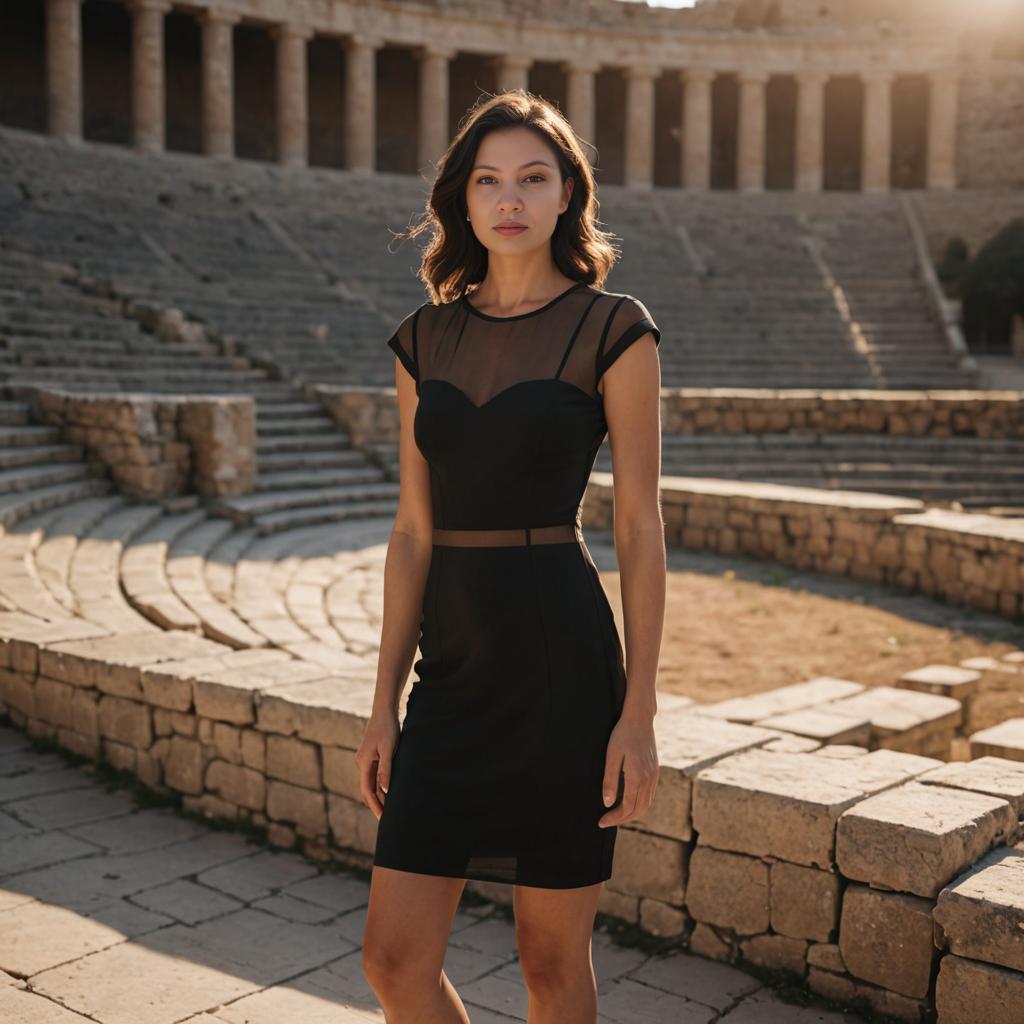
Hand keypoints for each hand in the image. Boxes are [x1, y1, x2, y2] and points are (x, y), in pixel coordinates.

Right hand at [355, 713, 399, 820]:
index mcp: (363, 763)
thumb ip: (386, 770)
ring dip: (379, 795)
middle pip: (367, 789)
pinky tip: (389, 791)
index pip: (366, 791)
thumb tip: (384, 791)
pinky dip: (381, 785)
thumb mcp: (388, 750)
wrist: (385, 711)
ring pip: (371, 783)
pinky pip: (374, 775)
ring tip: (389, 809)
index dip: (374, 805)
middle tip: (386, 819)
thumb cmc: (388, 729)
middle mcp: (362, 763)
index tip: (382, 818)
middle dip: (376, 804)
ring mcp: (366, 759)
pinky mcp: (372, 756)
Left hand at [598, 710, 658, 827]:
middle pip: (638, 810)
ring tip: (616, 815)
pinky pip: (649, 795)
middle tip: (606, 822)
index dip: (614, 818)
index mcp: (637, 776)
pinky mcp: (655, 771)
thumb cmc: (622, 735)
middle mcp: (649, 779)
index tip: (601, 822)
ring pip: (646, 804)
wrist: (640, 719)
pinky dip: (640, 804)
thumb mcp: (611, 756)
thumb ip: (610, 780)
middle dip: (622, 819)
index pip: (627, 807)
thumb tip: (607, 803)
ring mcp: (654, 775)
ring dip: (632, 813)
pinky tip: (629, 802)